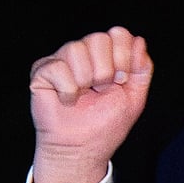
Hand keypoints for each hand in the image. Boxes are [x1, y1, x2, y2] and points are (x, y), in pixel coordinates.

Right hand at [28, 26, 153, 182]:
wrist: (82, 148)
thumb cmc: (105, 124)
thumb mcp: (134, 96)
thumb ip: (142, 68)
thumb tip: (139, 40)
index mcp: (107, 55)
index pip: (118, 33)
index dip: (123, 57)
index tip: (121, 81)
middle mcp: (84, 53)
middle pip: (99, 38)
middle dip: (106, 71)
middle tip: (100, 90)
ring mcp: (62, 60)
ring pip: (76, 49)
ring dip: (85, 81)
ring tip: (83, 96)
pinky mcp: (42, 72)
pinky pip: (57, 67)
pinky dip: (67, 89)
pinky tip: (67, 100)